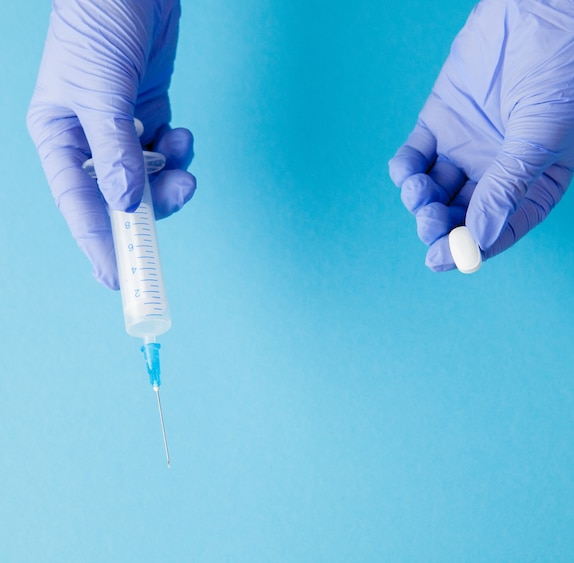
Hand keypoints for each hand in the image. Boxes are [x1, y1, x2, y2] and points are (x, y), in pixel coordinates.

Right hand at [27, 0, 195, 288]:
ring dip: (173, 177)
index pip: (80, 208)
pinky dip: (181, 152)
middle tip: (179, 196)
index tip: (121, 282)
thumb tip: (127, 203)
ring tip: (183, 153)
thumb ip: (114, 149)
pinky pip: (170, 154)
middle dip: (152, 206)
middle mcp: (90, 142)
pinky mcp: (153, 117)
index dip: (102, 247)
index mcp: (59, 139)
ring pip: (152, 181)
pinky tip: (182, 131)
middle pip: (121, 201)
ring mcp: (124, 131)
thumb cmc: (96, 22)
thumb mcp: (98, 89)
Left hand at [389, 0, 573, 271]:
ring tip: (419, 191)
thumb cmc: (561, 68)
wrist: (542, 4)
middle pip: (460, 217)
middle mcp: (497, 172)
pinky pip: (415, 157)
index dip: (467, 250)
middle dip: (439, 227)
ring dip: (420, 201)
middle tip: (428, 223)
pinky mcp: (439, 122)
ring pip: (434, 192)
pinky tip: (407, 170)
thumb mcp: (542, 134)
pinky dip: (404, 170)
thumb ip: (508, 186)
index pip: (496, 230)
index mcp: (533, 184)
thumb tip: (477, 239)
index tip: (438, 260)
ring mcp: (466, 148)